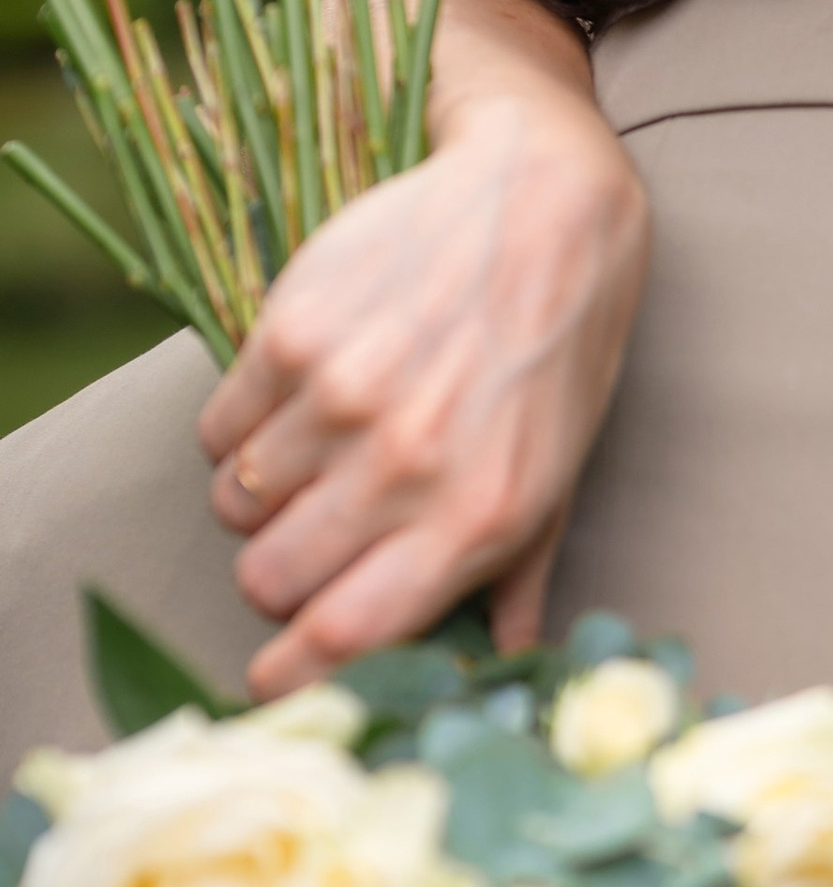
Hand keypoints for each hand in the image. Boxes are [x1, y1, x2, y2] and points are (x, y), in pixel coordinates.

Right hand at [198, 5, 648, 695]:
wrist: (542, 206)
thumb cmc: (558, 355)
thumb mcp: (560, 478)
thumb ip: (520, 583)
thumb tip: (501, 671)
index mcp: (478, 518)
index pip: (348, 636)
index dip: (293, 676)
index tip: (270, 680)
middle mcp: (408, 465)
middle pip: (270, 579)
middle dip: (278, 578)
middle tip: (309, 542)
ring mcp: (343, 397)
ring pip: (235, 505)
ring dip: (260, 500)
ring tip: (315, 456)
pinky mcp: (293, 332)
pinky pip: (218, 429)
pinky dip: (241, 430)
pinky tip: (297, 399)